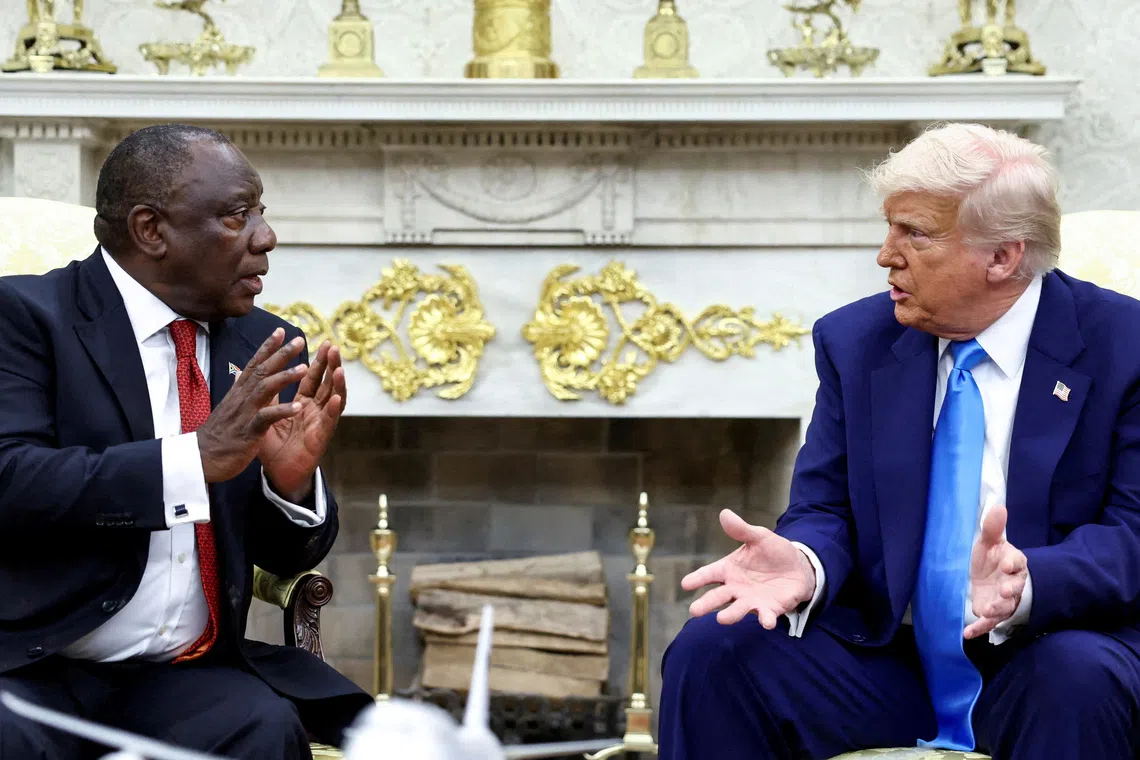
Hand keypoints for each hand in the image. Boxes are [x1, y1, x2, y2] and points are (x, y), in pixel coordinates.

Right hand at [197, 329, 307, 483]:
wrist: (200, 459)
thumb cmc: (218, 434)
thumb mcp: (228, 408)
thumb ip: (237, 390)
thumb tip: (239, 373)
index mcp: (239, 393)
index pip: (254, 364)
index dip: (268, 347)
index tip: (281, 330)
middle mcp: (241, 398)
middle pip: (262, 370)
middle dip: (281, 354)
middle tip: (299, 339)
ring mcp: (244, 413)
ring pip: (265, 389)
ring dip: (285, 377)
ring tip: (305, 368)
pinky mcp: (248, 431)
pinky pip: (266, 418)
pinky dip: (282, 412)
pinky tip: (298, 407)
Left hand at [258, 340, 345, 501]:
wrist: (277, 474)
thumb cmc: (273, 446)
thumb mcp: (266, 415)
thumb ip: (266, 395)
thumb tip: (255, 372)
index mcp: (303, 403)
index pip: (310, 377)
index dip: (315, 360)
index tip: (318, 342)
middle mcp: (315, 410)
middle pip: (325, 383)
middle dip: (330, 364)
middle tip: (332, 346)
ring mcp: (321, 422)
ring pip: (334, 398)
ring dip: (337, 383)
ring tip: (339, 368)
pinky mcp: (321, 438)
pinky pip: (330, 422)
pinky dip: (334, 409)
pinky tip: (336, 397)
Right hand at [682, 509, 816, 629]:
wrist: (799, 567)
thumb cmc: (773, 552)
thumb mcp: (759, 537)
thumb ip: (741, 530)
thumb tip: (724, 513)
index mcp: (730, 570)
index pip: (709, 574)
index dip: (697, 579)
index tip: (685, 584)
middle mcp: (736, 588)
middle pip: (717, 596)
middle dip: (706, 604)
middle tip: (694, 611)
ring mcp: (751, 600)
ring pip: (738, 609)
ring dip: (730, 615)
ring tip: (722, 619)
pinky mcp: (770, 610)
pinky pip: (766, 616)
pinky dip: (765, 620)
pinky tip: (766, 622)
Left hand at [964, 504, 1028, 639]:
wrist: (988, 576)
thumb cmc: (991, 558)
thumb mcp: (990, 542)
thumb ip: (993, 528)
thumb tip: (998, 506)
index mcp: (1014, 564)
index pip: (1018, 563)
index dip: (1013, 564)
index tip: (1007, 563)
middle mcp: (1012, 583)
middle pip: (1015, 588)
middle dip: (1010, 590)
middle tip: (1004, 590)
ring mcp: (1003, 600)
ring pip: (1004, 607)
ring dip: (997, 609)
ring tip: (987, 611)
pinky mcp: (992, 612)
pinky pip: (988, 623)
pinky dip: (979, 629)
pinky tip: (967, 633)